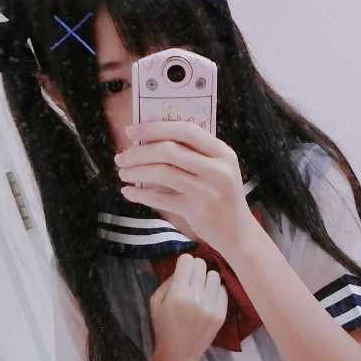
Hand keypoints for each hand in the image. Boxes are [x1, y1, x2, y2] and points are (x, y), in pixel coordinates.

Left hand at [114, 120, 256, 255]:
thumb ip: (193, 154)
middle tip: (122, 157)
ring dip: (137, 171)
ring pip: (163, 172)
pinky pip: (161, 198)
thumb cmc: (220, 196)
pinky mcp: (197, 211)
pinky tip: (129, 192)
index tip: (131, 131)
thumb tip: (149, 139)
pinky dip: (140, 194)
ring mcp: (208, 190)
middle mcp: (218, 169)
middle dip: (139, 152)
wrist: (238, 233)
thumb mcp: (217, 169)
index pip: (186, 130)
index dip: (155, 128)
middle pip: (169, 150)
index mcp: (222, 152)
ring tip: (123, 173)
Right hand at [149, 253, 227, 360]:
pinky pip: (223, 290)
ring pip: (214, 275)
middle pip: (202, 265)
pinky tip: (207, 299)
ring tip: (200, 289)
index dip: (184, 262)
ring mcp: (211, 306)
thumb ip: (168, 281)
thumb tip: (183, 267)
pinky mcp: (221, 314)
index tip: (182, 269)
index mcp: (178, 293)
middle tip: (191, 279)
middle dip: (195, 269)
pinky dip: (215, 291)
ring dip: (206, 279)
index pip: (188, 260)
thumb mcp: (155, 301)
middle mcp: (196, 297)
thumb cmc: (163, 326)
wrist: (178, 353)